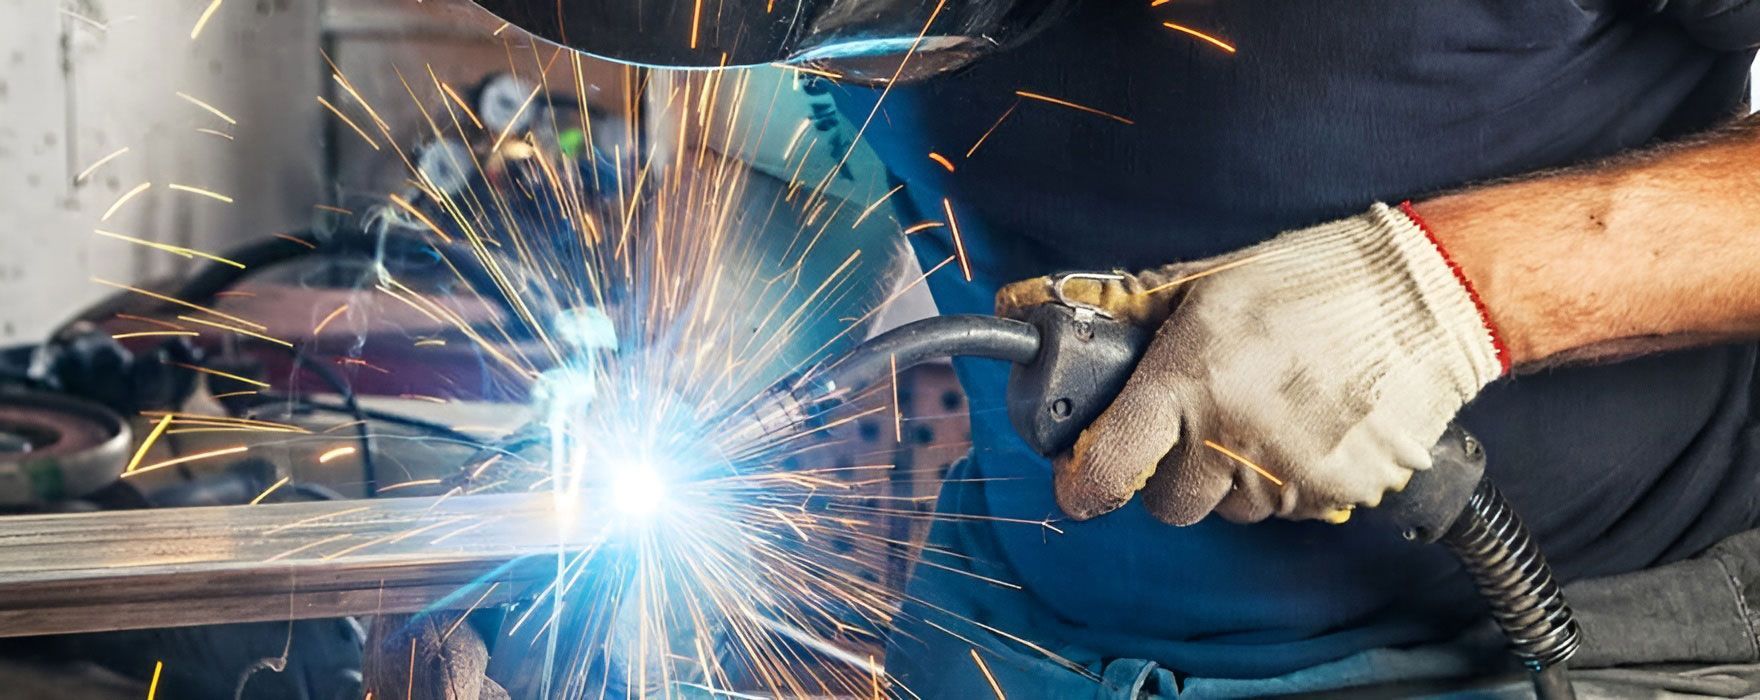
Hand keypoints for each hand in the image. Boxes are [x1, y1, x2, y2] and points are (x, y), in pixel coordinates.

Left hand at [996, 203, 1506, 523]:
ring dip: (1231, 477)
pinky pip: (1287, 510)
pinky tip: (1307, 426)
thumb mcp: (1204, 280)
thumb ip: (1116, 308)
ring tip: (1263, 414)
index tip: (1081, 480)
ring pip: (1230, 510)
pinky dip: (1286, 480)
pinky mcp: (1338, 493)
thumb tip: (1018, 305)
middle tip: (1194, 425)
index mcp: (1188, 381)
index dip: (1085, 484)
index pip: (1109, 471)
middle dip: (1170, 473)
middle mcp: (1232, 437)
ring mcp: (1289, 473)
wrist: (1428, 297)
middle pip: (1169, 504)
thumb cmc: (1312, 279)